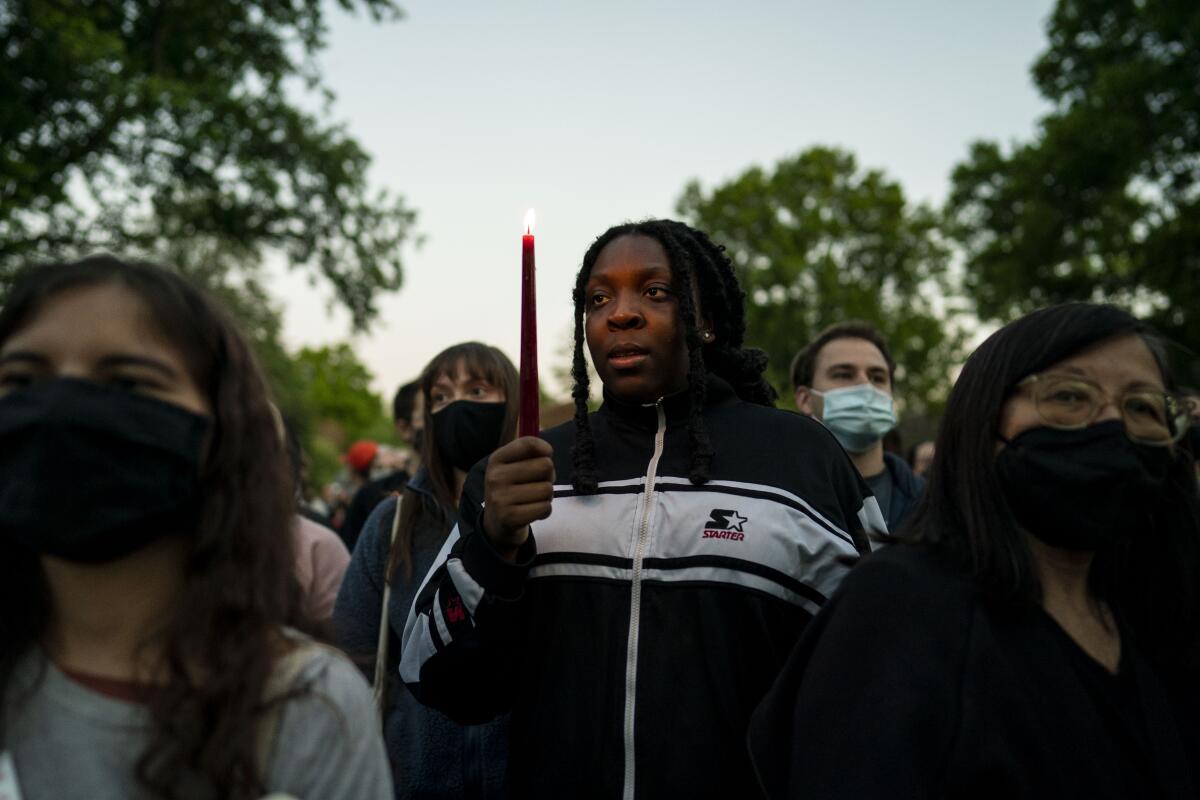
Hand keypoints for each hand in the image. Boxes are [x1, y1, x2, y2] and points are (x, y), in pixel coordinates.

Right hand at [481, 436, 554, 559]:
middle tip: (537, 484)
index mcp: (496, 459)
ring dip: (546, 496)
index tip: (545, 456)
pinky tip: (532, 512)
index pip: (529, 443)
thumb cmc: (512, 489)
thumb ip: (528, 452)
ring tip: (533, 499)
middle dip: (548, 476)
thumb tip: (547, 448)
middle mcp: (495, 476)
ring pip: (547, 489)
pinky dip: (544, 511)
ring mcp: (500, 498)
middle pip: (545, 466)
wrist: (496, 525)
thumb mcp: (512, 466)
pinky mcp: (510, 517)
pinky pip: (545, 508)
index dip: (546, 449)